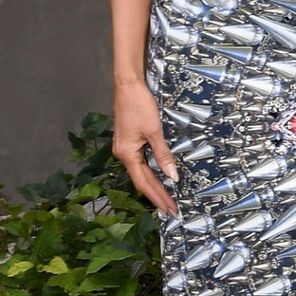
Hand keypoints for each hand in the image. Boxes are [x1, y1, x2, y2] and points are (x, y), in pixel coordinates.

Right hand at [113, 80, 179, 216]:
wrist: (128, 85)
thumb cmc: (139, 105)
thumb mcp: (154, 130)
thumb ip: (163, 154)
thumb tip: (172, 176)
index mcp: (127, 154)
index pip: (145, 183)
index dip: (158, 197)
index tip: (171, 209)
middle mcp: (123, 154)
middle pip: (142, 181)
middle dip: (157, 196)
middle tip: (172, 210)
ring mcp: (125, 148)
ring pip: (141, 173)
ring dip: (154, 186)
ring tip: (167, 200)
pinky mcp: (129, 141)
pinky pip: (140, 163)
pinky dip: (151, 173)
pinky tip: (159, 178)